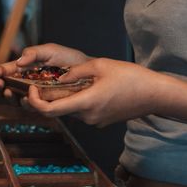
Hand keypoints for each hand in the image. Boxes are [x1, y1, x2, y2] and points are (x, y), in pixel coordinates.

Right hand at [0, 43, 89, 101]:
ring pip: (14, 99)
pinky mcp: (44, 104)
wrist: (88, 73)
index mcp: (26, 68)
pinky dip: (25, 104)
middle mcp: (26, 83)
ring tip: (8, 91)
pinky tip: (24, 99)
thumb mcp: (51, 51)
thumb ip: (34, 52)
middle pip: (6, 87)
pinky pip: (31, 107)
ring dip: (8, 96)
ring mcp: (34, 95)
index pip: (8, 71)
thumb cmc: (70, 60)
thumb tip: (18, 62)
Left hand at [24, 58, 168, 126]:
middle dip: (46, 98)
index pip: (50, 110)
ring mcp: (94, 121)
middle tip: (39, 83)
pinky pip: (81, 112)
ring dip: (63, 99)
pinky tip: (82, 88)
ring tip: (63, 82)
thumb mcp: (101, 65)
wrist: (155, 95)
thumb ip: (76, 71)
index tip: (31, 89)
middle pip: (58, 110)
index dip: (35, 102)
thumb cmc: (131, 77)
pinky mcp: (100, 121)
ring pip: (69, 111)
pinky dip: (75, 101)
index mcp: (85, 102)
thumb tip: (58, 77)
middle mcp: (87, 116)